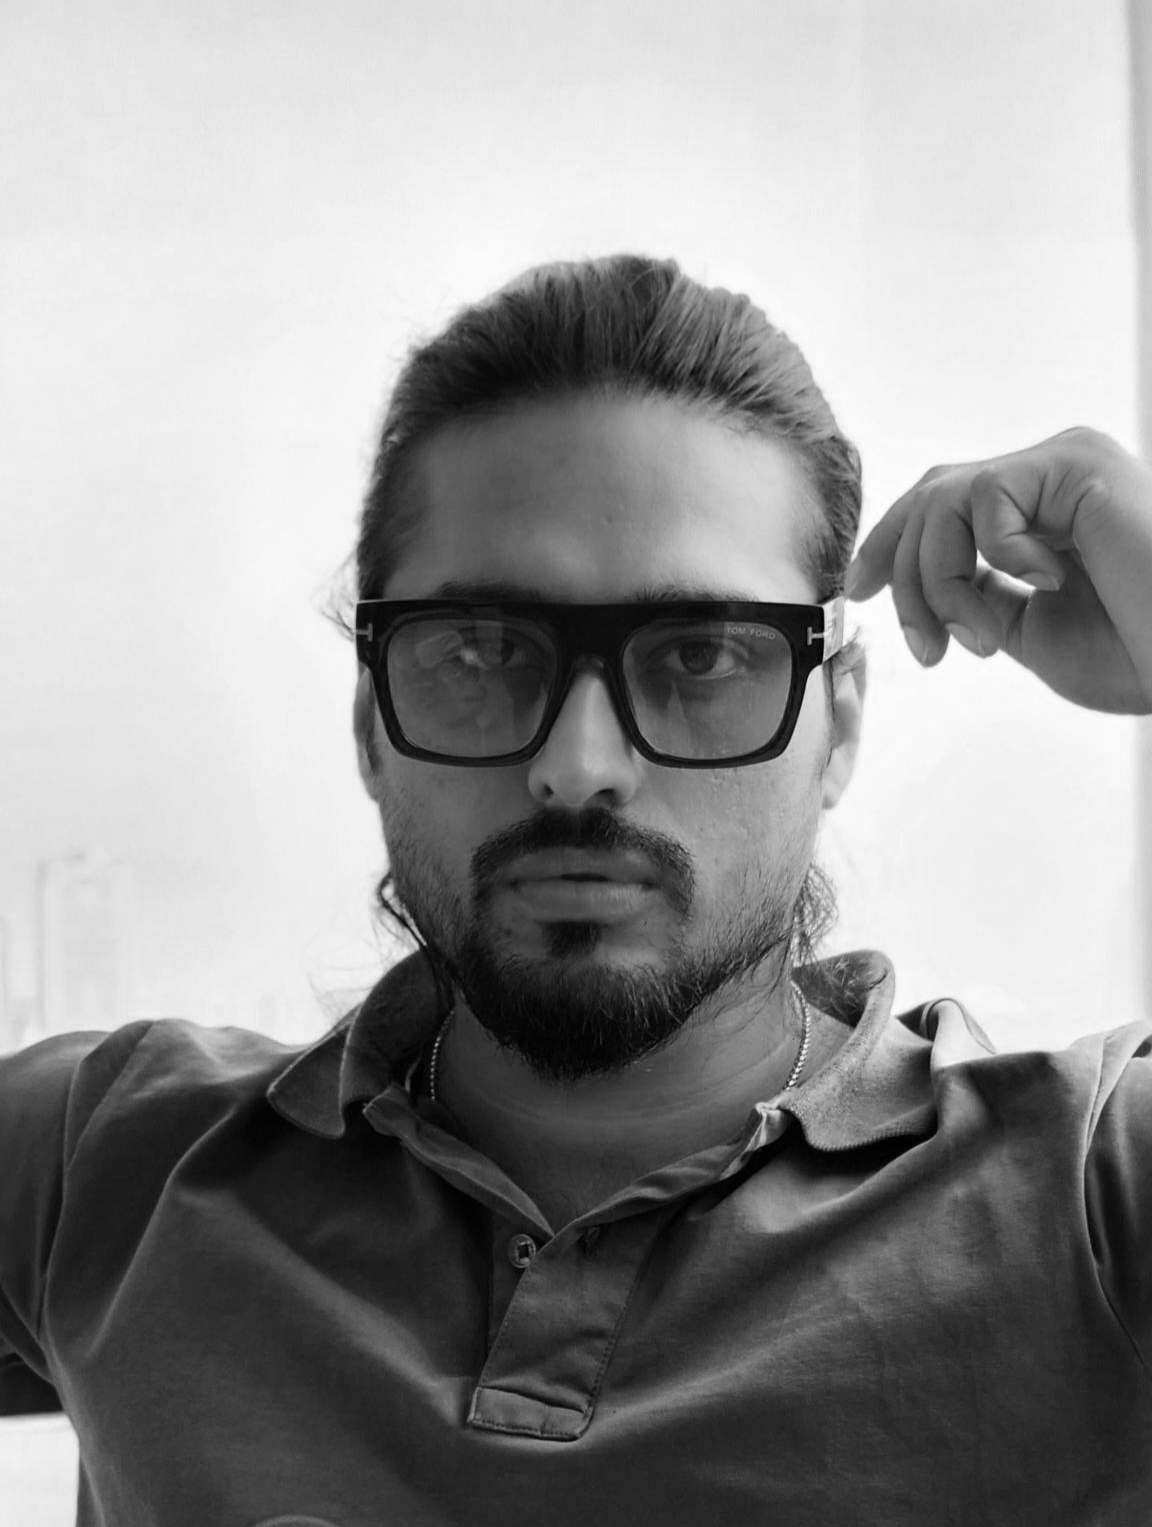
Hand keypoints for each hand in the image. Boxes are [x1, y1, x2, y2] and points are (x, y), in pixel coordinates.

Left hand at [844, 427, 1151, 714]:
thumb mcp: (1029, 630)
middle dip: (908, 576)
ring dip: (943, 583)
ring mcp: (1066, 463)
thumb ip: (977, 596)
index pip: (945, 504)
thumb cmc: (1135, 653)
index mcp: (1043, 511)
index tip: (859, 590)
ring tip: (984, 638)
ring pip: (945, 499)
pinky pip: (986, 498)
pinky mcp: (1077, 462)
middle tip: (926, 648)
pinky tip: (1053, 581)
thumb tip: (922, 585)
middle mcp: (1053, 476)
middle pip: (932, 498)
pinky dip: (997, 556)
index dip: (892, 542)